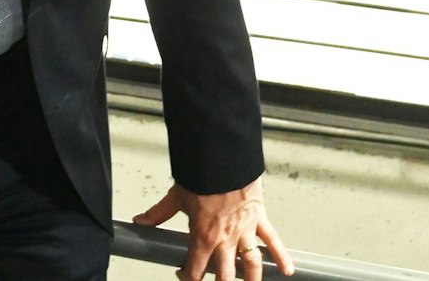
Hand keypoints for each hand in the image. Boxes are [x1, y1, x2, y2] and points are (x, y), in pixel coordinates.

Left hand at [134, 177, 292, 279]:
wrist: (223, 159)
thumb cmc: (203, 175)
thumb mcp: (176, 196)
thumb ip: (159, 213)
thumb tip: (141, 221)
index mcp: (204, 237)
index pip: (195, 269)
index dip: (188, 277)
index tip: (184, 275)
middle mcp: (226, 239)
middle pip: (225, 275)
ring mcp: (245, 231)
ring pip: (251, 265)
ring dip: (251, 280)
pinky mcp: (259, 219)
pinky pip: (272, 241)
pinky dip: (282, 256)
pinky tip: (287, 270)